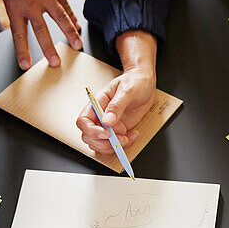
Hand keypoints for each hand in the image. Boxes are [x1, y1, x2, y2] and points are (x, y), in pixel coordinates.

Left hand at [0, 0, 82, 70]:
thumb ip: (17, 11)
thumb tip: (24, 27)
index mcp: (15, 7)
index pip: (18, 34)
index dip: (22, 51)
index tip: (25, 65)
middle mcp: (31, 4)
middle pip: (41, 30)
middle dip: (49, 48)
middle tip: (55, 63)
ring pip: (60, 17)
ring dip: (69, 33)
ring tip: (77, 45)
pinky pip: (65, 5)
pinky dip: (72, 16)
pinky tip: (78, 26)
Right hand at [76, 31, 156, 153]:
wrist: (145, 83)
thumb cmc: (134, 81)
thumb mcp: (127, 90)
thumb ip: (117, 105)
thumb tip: (107, 121)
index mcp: (97, 104)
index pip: (84, 121)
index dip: (91, 131)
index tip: (106, 133)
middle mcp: (100, 116)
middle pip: (89, 137)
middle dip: (104, 143)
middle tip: (120, 139)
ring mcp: (109, 125)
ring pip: (101, 144)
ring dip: (114, 146)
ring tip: (128, 137)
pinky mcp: (119, 130)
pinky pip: (116, 144)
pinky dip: (125, 144)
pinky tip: (133, 134)